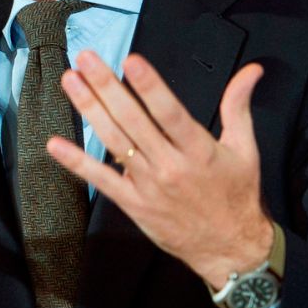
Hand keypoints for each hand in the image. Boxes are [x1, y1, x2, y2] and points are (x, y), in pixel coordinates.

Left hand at [46, 50, 272, 287]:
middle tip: (86, 59)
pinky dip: (76, 162)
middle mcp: (171, 166)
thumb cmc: (237, 196)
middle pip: (134, 121)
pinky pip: (101, 180)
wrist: (231, 248)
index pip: (170, 113)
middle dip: (107, 87)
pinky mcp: (134, 204)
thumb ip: (239, 106)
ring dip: (90, 110)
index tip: (131, 61)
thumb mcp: (244, 149)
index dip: (150, 87)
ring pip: (114, 143)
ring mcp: (149, 186)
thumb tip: (251, 70)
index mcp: (200, 150)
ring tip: (71, 82)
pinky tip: (56, 144)